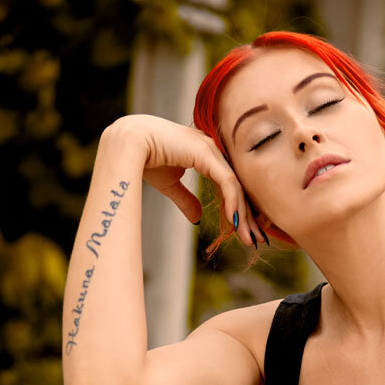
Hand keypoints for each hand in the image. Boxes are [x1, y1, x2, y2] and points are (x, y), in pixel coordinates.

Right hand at [102, 113, 266, 247]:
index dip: (238, 209)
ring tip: (249, 238)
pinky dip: (233, 203)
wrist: (128, 144)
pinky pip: (227, 182)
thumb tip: (198, 218)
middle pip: (238, 186)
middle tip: (256, 241)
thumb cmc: (146, 159)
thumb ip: (186, 199)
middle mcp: (213, 150)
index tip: (244, 232)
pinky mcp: (207, 153)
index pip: (230, 185)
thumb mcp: (170, 184)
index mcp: (207, 155)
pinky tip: (235, 221)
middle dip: (248, 216)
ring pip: (236, 186)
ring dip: (243, 215)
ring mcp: (212, 149)